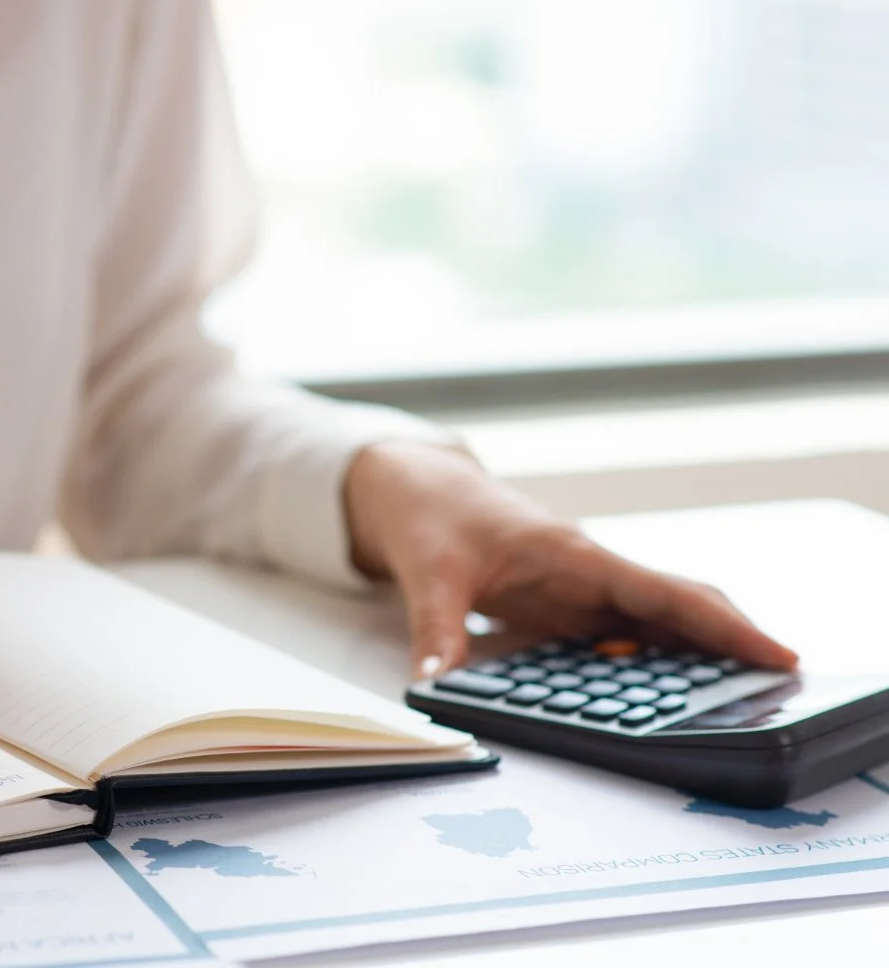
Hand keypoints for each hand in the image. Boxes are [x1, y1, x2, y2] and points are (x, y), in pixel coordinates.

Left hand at [343, 439, 798, 677]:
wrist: (417, 487)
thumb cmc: (433, 515)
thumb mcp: (429, 573)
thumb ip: (437, 632)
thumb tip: (434, 685)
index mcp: (573, 556)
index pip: (664, 593)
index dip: (722, 625)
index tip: (777, 653)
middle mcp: (590, 574)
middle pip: (678, 610)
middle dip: (729, 645)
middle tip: (777, 692)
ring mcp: (581, 591)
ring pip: (655, 627)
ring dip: (694, 661)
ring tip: (737, 709)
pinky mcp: (565, 606)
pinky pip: (620, 637)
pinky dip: (649, 665)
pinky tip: (666, 700)